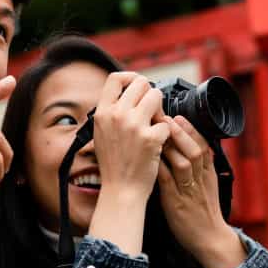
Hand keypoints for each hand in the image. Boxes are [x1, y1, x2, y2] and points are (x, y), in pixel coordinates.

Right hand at [91, 73, 171, 202]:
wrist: (121, 190)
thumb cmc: (113, 165)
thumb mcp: (102, 134)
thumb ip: (111, 113)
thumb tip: (127, 94)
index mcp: (102, 113)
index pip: (115, 78)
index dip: (130, 78)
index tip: (137, 86)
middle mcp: (117, 115)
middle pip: (141, 83)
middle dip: (150, 94)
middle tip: (151, 110)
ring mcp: (134, 126)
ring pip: (157, 97)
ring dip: (160, 109)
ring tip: (155, 125)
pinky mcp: (151, 138)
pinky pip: (166, 122)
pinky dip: (166, 133)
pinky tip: (158, 143)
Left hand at [157, 115, 244, 267]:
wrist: (209, 239)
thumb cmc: (202, 212)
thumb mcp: (205, 186)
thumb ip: (196, 168)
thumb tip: (182, 148)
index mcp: (209, 174)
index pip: (204, 146)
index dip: (192, 130)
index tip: (179, 116)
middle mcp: (201, 180)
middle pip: (196, 150)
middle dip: (181, 132)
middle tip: (166, 117)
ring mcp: (190, 191)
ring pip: (185, 163)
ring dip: (171, 146)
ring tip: (158, 132)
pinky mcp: (177, 203)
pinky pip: (169, 182)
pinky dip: (160, 168)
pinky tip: (150, 158)